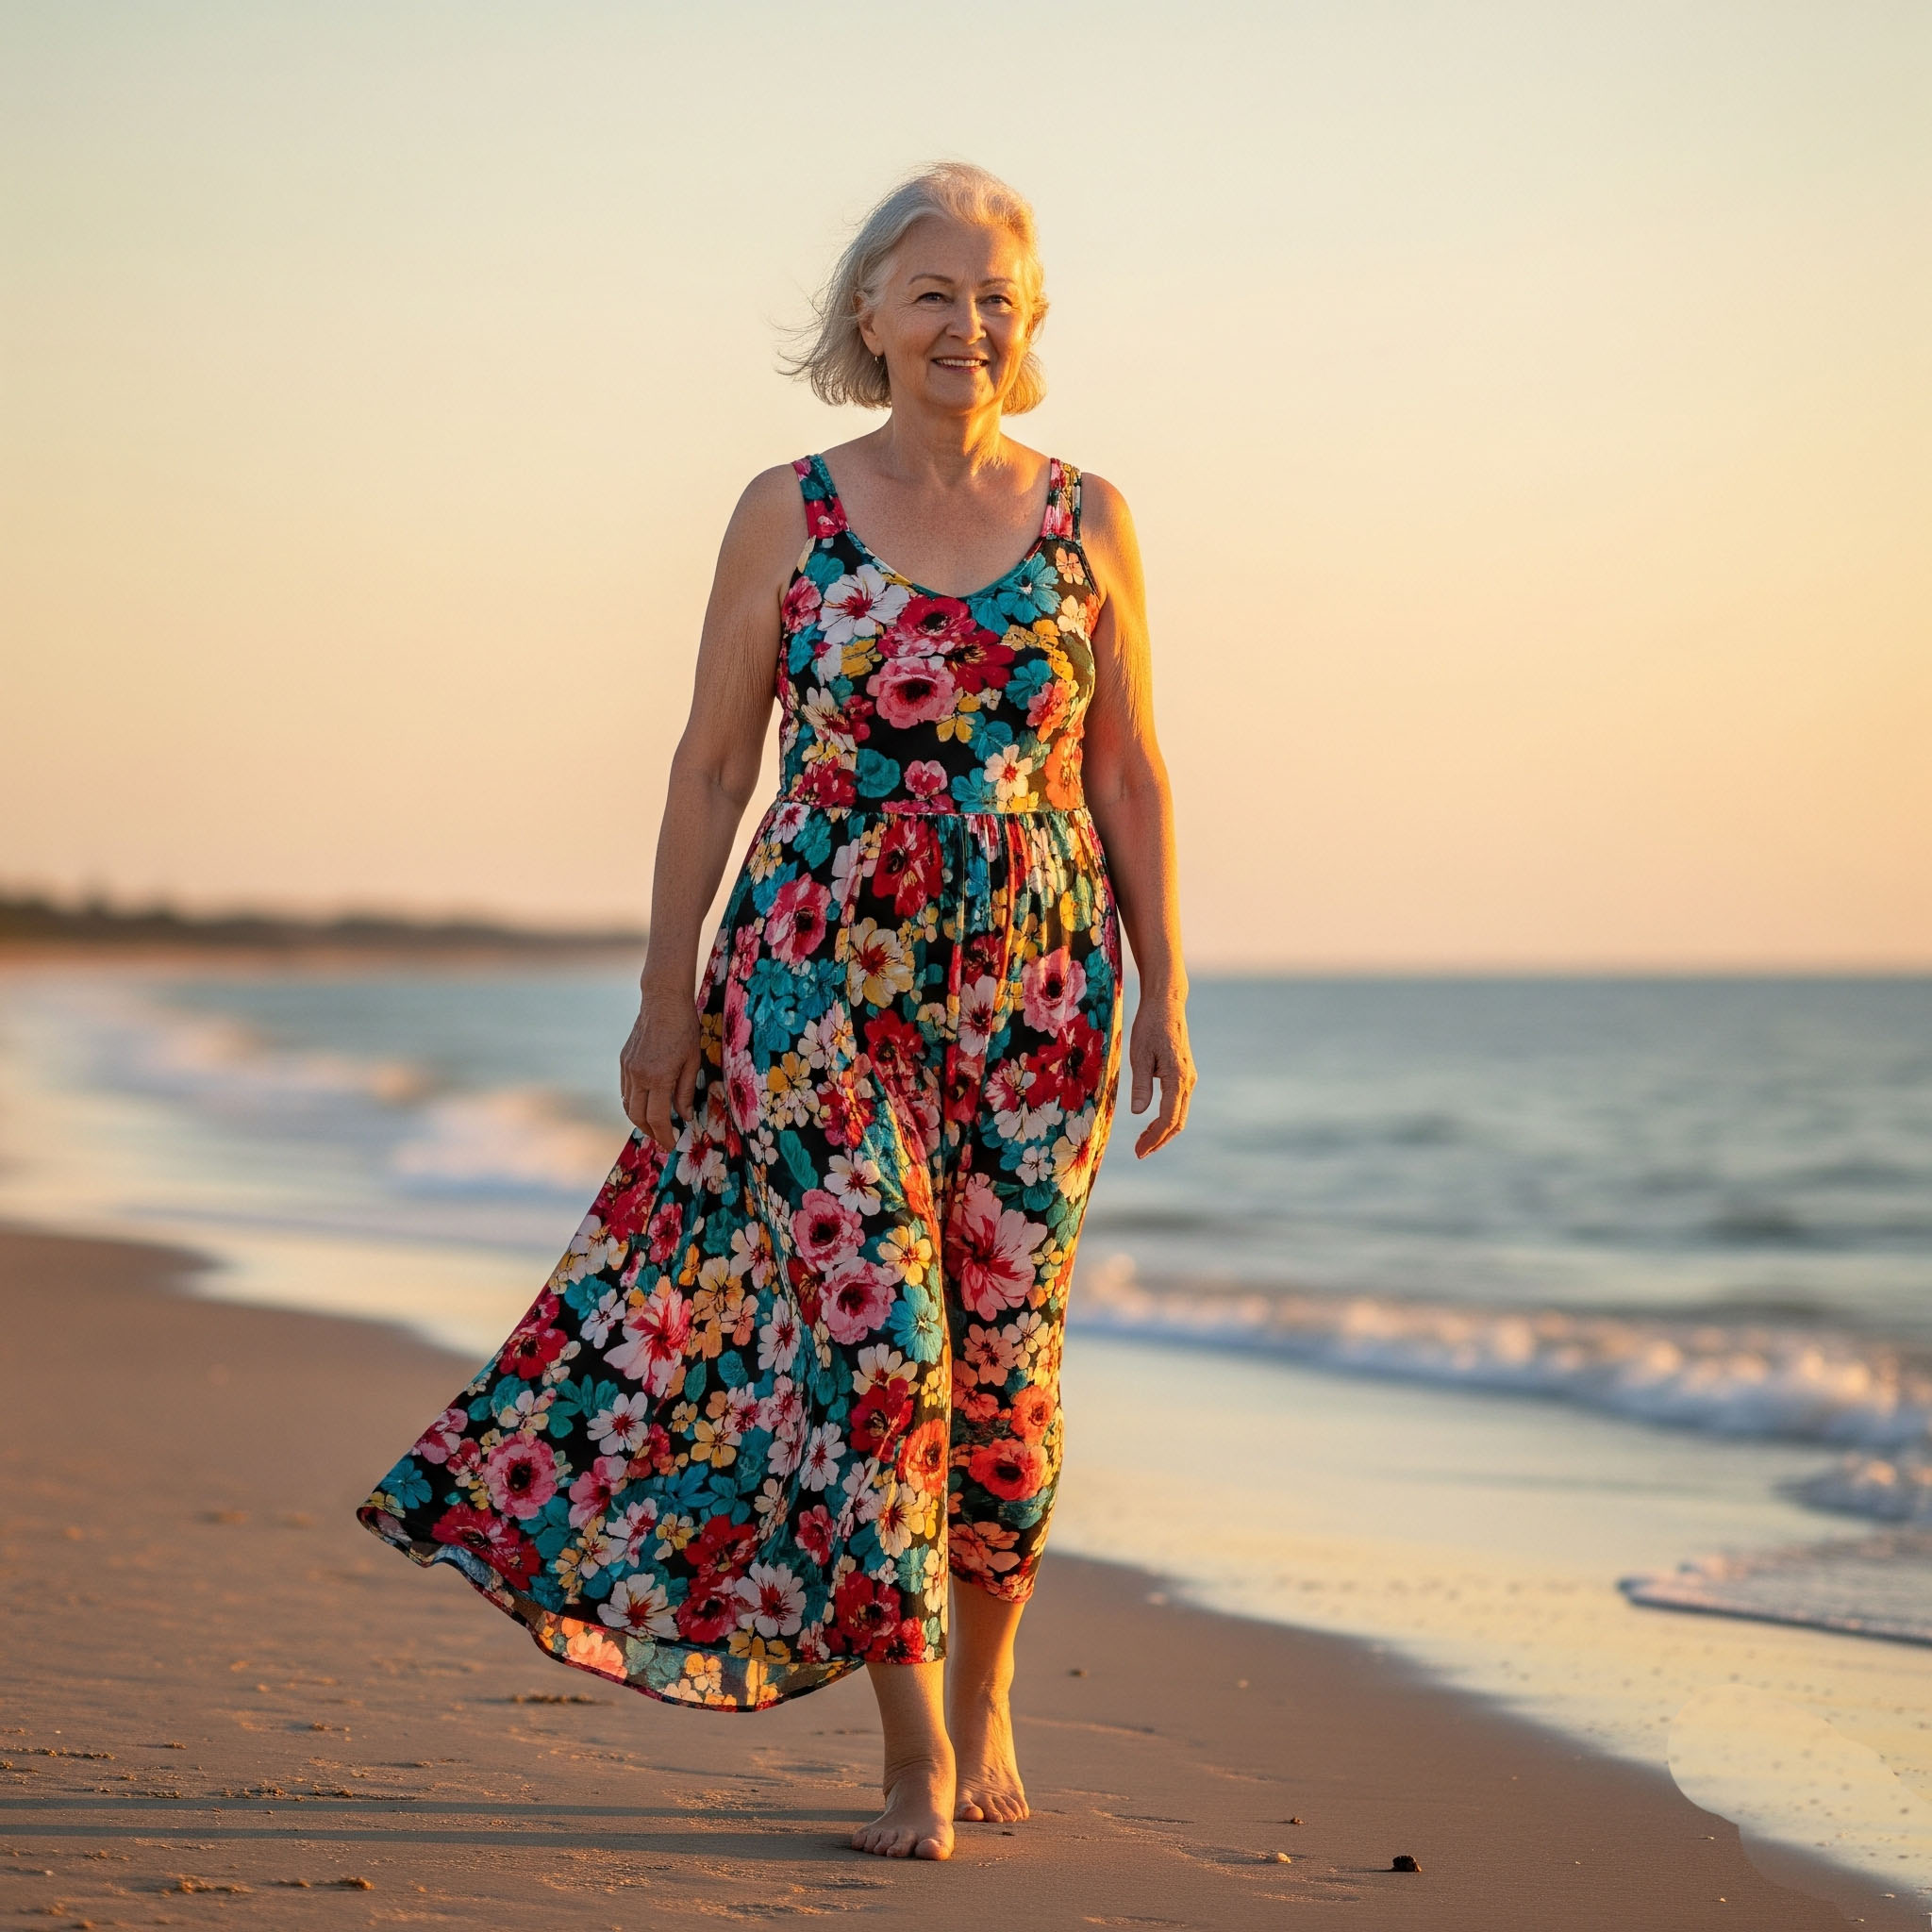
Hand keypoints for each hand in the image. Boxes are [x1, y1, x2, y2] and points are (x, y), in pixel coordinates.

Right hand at [619, 985, 701, 1152]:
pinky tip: (647, 1104)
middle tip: (664, 1139)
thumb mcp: (692, 1062)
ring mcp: (628, 1068)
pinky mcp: (624, 1061)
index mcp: (659, 1077)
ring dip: (640, 1119)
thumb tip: (686, 1117)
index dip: (664, 1135)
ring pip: (628, 1105)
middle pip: (638, 1116)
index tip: (672, 1144)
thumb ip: (686, 1092)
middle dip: (651, 1132)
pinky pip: (626, 1090)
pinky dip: (634, 1102)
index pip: (658, 1118)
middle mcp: (639, 1075)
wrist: (663, 1001)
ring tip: (655, 1126)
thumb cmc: (684, 1029)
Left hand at [1128, 992, 1194, 1158]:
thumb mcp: (1139, 1055)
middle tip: (1139, 1152)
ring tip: (1142, 1142)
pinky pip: (1178, 1104)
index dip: (1154, 1138)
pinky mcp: (1184, 1074)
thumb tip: (1139, 1113)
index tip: (1139, 1151)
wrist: (1166, 1005)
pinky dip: (1166, 1118)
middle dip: (1159, 1140)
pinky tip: (1152, 1122)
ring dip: (1162, 1131)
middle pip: (1177, 1122)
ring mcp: (1189, 1078)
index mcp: (1177, 1078)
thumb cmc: (1150, 1026)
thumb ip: (1141, 1085)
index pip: (1168, 1119)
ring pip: (1179, 1114)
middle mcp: (1188, 1081)